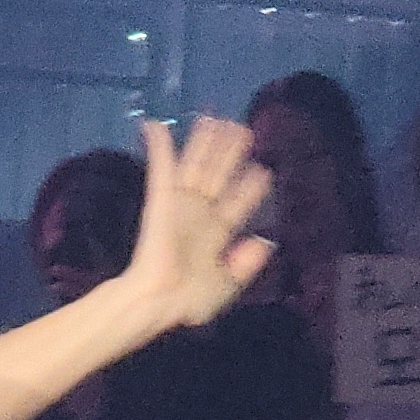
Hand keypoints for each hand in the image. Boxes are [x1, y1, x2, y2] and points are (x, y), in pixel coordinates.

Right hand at [122, 115, 272, 332]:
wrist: (158, 302)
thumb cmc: (188, 301)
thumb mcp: (226, 287)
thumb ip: (246, 266)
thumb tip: (265, 243)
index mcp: (216, 234)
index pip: (237, 202)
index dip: (250, 187)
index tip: (263, 171)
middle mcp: (200, 214)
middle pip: (217, 175)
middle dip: (229, 153)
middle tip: (242, 129)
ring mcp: (180, 204)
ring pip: (195, 165)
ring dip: (204, 141)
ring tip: (215, 117)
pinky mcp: (161, 199)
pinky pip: (160, 167)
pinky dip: (158, 146)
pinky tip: (154, 125)